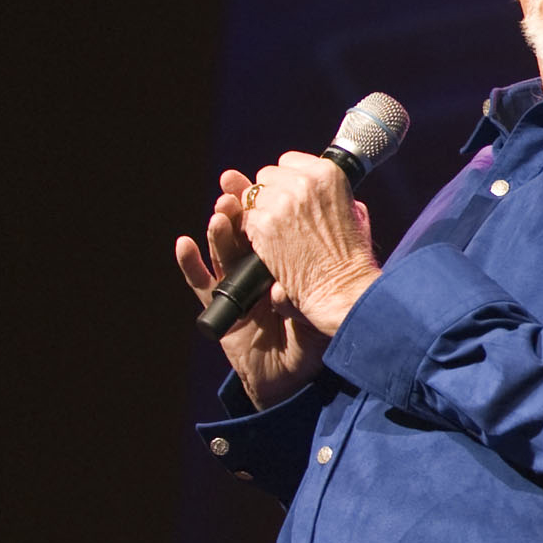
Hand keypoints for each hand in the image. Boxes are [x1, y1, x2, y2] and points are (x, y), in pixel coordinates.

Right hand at [175, 167, 346, 407]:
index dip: (266, 196)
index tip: (270, 176)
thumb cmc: (319, 322)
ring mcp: (236, 284)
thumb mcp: (338, 278)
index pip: (270, 217)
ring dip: (218, 228)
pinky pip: (200, 282)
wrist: (302, 367)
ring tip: (220, 211)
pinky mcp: (221, 308)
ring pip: (221, 249)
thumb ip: (340, 251)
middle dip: (237, 204)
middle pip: (242, 226)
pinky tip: (185, 244)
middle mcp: (257, 264)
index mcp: (283, 253)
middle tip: (234, 184)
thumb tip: (358, 209)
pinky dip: (190, 262)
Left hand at [238, 150, 381, 334]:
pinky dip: (252, 233)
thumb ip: (334, 193)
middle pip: (266, 176)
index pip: (289, 161)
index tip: (292, 196)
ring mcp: (280, 202)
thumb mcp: (355, 213)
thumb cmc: (352, 257)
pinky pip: (245, 220)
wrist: (341, 287)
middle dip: (271, 194)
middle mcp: (302, 182)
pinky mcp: (262, 225)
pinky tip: (268, 246)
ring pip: (251, 196)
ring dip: (259, 212)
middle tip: (283, 218)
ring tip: (276, 233)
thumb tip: (320, 185)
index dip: (287, 180)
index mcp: (327, 173)